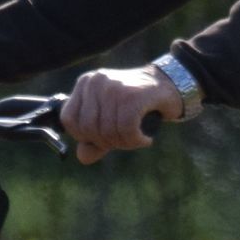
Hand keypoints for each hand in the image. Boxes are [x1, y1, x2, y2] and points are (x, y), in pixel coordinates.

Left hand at [62, 63, 185, 163]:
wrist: (171, 85)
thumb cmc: (138, 104)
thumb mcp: (111, 122)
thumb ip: (95, 141)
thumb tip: (82, 157)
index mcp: (86, 84)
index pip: (69, 120)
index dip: (85, 137)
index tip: (104, 137)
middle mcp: (96, 82)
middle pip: (88, 129)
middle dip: (107, 142)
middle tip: (126, 139)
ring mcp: (114, 87)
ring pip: (107, 132)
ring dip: (125, 143)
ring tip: (137, 137)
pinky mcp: (132, 95)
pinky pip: (126, 130)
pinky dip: (136, 140)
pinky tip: (145, 138)